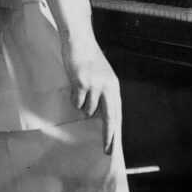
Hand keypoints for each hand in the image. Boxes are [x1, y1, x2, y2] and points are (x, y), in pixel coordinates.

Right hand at [61, 36, 121, 154]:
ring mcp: (95, 85)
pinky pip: (76, 102)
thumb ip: (103, 95)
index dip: (115, 132)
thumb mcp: (103, 77)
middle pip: (110, 118)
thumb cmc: (89, 59)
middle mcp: (108, 87)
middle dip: (108, 135)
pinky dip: (74, 98)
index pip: (117, 114)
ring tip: (80, 90)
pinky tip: (74, 86)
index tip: (113, 147)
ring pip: (87, 110)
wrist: (80, 41)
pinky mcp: (82, 83)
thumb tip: (99, 117)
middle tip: (106, 150)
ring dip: (82, 105)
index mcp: (114, 87)